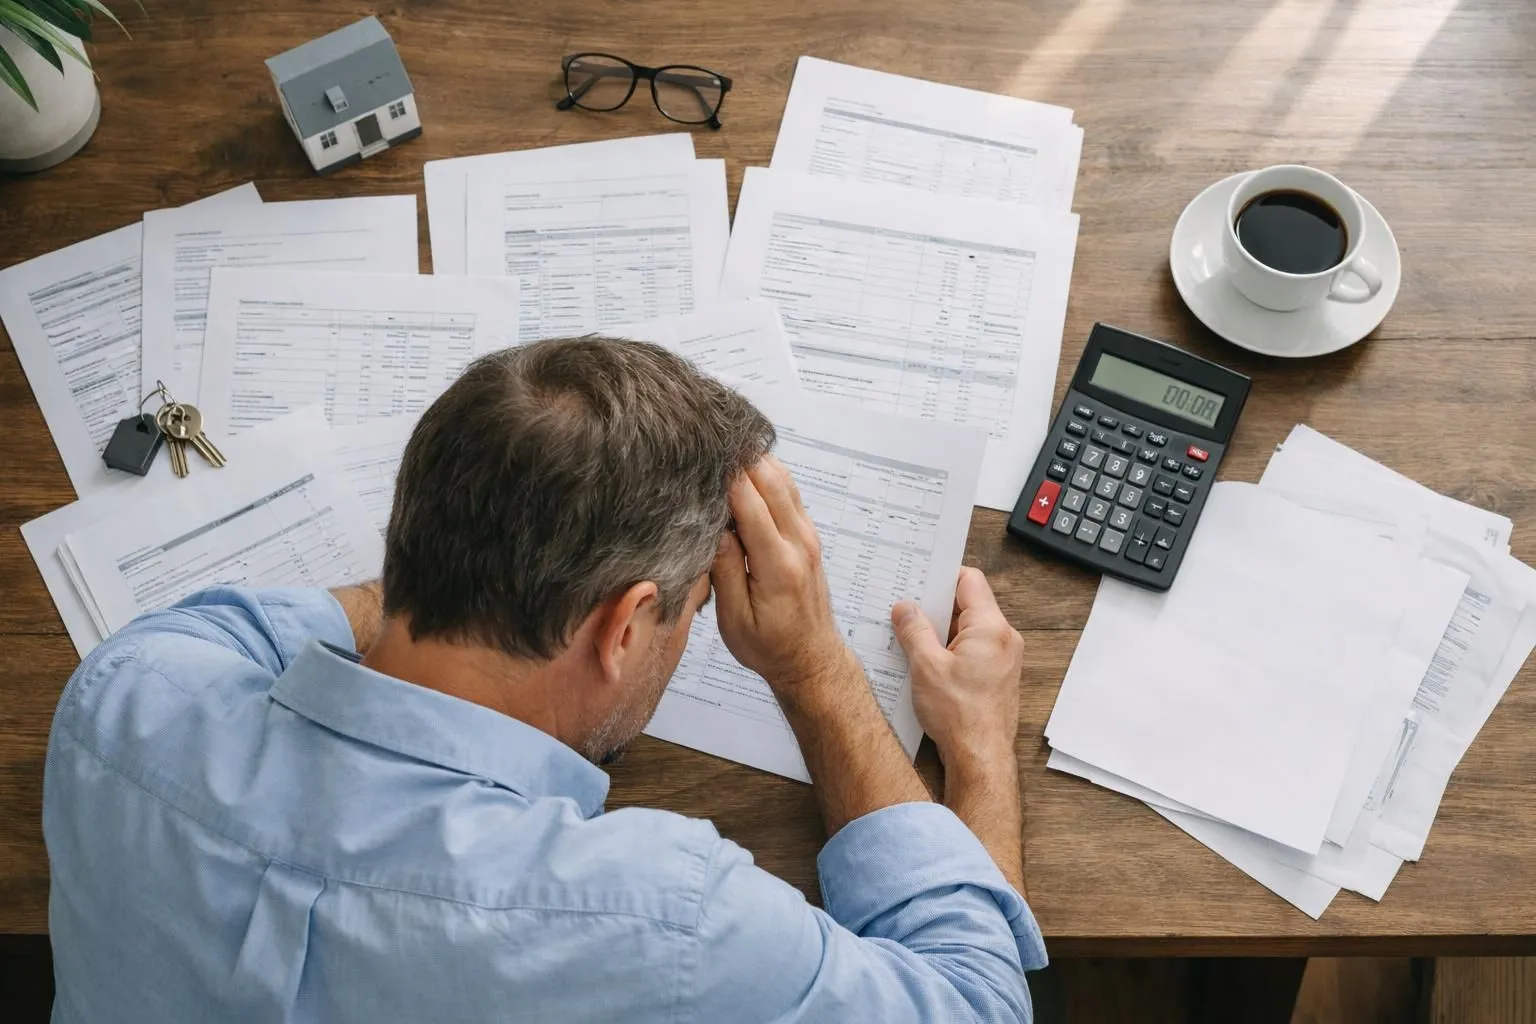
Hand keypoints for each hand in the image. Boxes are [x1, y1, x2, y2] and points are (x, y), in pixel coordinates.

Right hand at [711, 458, 850, 689]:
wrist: (810, 659)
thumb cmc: (769, 646)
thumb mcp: (735, 620)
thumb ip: (725, 570)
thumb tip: (714, 528)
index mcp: (778, 566)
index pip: (750, 504)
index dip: (726, 474)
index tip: (702, 452)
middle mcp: (798, 544)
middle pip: (771, 480)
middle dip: (739, 455)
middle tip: (707, 436)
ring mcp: (808, 536)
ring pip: (784, 480)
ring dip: (755, 459)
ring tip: (723, 443)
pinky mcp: (808, 535)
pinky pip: (790, 492)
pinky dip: (767, 473)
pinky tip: (745, 466)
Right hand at [892, 567, 1022, 764]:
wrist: (980, 757)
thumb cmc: (960, 716)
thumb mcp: (926, 666)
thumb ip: (914, 630)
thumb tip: (905, 609)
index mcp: (990, 628)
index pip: (969, 581)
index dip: (942, 576)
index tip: (918, 579)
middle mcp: (1003, 639)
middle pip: (969, 604)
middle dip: (936, 606)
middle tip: (907, 611)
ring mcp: (1003, 658)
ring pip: (969, 629)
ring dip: (941, 631)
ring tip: (912, 639)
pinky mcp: (997, 675)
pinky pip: (972, 649)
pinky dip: (950, 649)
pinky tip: (926, 662)